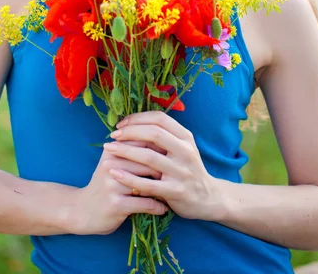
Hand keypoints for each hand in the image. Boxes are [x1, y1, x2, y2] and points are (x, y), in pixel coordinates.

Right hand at [72, 140, 167, 235]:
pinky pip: (146, 203)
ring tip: (174, 190)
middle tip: (177, 174)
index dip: (161, 148)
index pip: (142, 141)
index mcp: (112, 150)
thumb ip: (130, 148)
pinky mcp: (117, 204)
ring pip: (148, 182)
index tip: (172, 155)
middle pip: (148, 160)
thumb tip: (158, 135)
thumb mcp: (112, 161)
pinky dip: (158, 206)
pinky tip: (164, 208)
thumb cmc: (104, 183)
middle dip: (165, 168)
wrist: (82, 210)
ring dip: (164, 188)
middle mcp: (112, 164)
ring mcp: (114, 184)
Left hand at [105, 111, 220, 220]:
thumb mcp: (182, 148)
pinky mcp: (176, 192)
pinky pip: (148, 184)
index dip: (138, 118)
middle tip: (113, 135)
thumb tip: (132, 123)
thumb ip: (163, 136)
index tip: (121, 124)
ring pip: (149, 157)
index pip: (160, 119)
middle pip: (154, 134)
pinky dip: (129, 177)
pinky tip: (115, 173)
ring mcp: (182, 172)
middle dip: (129, 132)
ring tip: (109, 149)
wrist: (208, 198)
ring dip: (125, 151)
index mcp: (185, 137)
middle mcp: (186, 152)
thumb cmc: (187, 169)